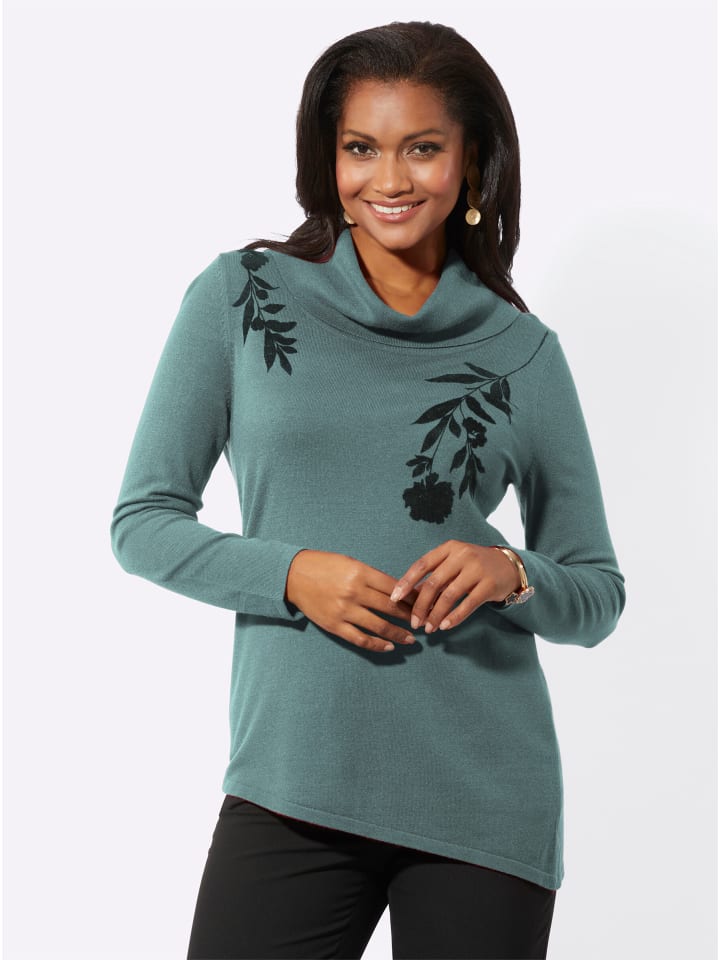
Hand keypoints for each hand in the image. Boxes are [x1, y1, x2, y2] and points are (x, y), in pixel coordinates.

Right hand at [285, 550, 420, 652]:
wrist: (294, 575)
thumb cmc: (324, 565)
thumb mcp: (350, 562)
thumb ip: (371, 577)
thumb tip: (397, 591)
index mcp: (360, 573)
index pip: (394, 587)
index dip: (411, 597)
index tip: (424, 602)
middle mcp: (354, 592)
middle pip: (390, 608)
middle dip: (410, 616)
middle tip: (423, 621)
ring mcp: (344, 611)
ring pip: (379, 626)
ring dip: (399, 634)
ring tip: (412, 639)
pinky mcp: (334, 625)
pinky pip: (361, 638)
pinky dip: (377, 644)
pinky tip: (390, 646)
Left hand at [389, 540, 521, 633]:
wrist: (508, 566)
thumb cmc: (474, 566)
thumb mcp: (454, 563)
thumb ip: (434, 576)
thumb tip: (409, 597)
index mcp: (449, 548)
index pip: (422, 565)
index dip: (406, 582)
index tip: (394, 598)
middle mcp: (462, 555)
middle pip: (434, 583)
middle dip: (420, 606)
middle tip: (414, 622)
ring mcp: (477, 569)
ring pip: (449, 596)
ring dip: (436, 615)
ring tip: (429, 628)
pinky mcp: (489, 585)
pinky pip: (468, 604)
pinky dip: (454, 617)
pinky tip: (444, 626)